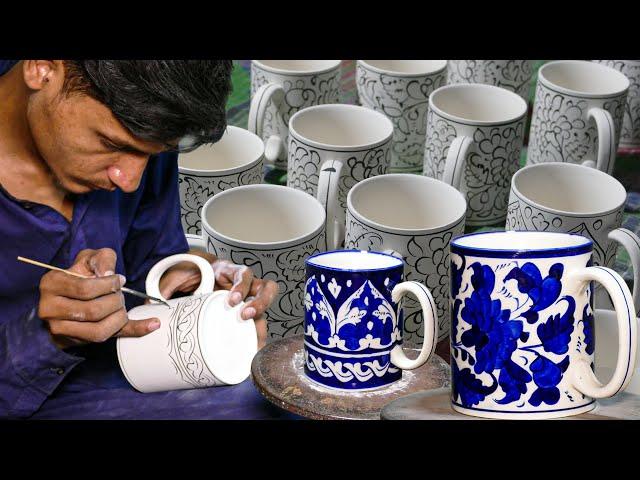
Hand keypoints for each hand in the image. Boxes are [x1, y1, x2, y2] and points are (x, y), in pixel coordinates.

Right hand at [38, 248, 160, 349]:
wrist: (68, 296)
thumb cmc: (81, 274)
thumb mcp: (90, 258)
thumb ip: (102, 258)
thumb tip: (109, 274)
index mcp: (52, 283)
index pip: (85, 288)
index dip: (109, 285)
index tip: (119, 280)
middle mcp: (49, 308)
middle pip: (93, 311)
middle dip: (115, 301)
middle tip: (120, 295)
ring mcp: (59, 328)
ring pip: (98, 330)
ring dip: (119, 317)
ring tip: (121, 306)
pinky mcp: (74, 340)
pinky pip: (105, 339)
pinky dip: (133, 331)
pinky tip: (151, 324)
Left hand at [158, 251, 277, 347]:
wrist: (195, 271)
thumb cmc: (190, 272)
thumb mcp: (178, 274)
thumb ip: (165, 286)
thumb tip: (152, 306)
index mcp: (228, 270)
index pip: (243, 273)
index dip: (242, 286)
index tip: (232, 300)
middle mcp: (243, 283)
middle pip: (265, 287)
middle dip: (259, 303)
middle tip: (245, 315)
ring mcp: (246, 297)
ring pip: (266, 305)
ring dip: (261, 321)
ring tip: (254, 337)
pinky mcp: (244, 310)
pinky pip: (257, 320)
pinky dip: (258, 334)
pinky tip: (254, 348)